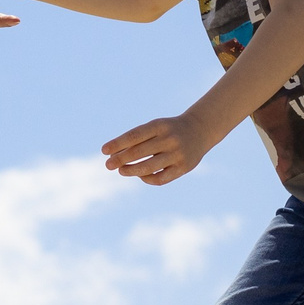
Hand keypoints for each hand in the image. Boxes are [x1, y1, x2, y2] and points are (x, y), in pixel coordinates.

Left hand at [102, 111, 219, 184]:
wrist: (199, 130)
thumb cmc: (168, 130)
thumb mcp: (155, 127)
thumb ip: (137, 139)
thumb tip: (114, 155)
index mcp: (160, 125)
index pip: (134, 135)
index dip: (118, 143)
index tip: (103, 151)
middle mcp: (169, 139)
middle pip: (139, 152)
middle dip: (121, 159)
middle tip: (108, 165)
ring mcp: (178, 154)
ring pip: (149, 167)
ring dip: (131, 171)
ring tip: (121, 171)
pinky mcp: (183, 168)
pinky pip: (161, 178)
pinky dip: (147, 179)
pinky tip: (140, 176)